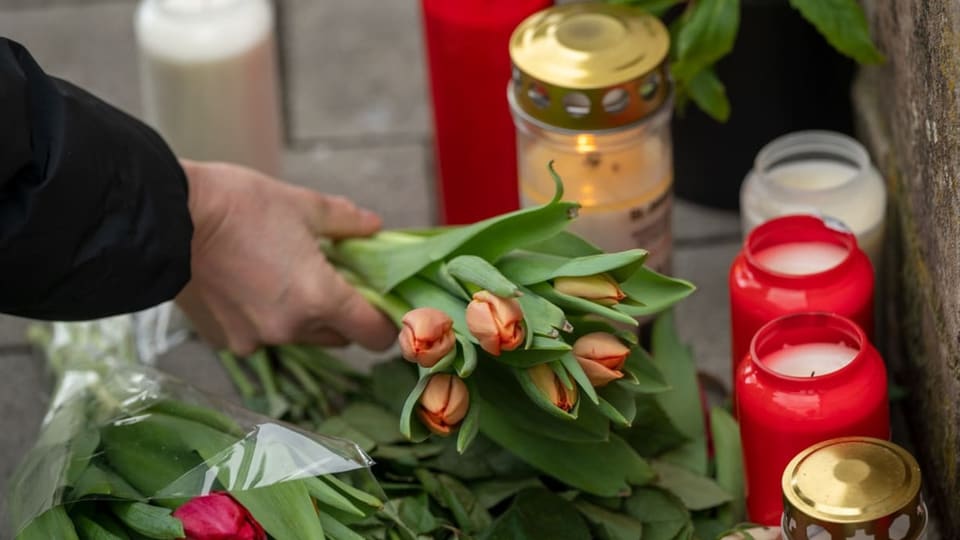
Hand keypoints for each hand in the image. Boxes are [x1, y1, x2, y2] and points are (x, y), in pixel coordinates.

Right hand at [176, 160, 396, 355]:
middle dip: (345, 314)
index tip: (382, 304)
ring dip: (306, 317)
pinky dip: (268, 318)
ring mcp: (258, 339)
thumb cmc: (239, 205)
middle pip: (340, 337)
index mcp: (320, 298)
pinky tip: (253, 286)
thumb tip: (374, 227)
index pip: (374, 335)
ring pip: (303, 338)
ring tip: (287, 276)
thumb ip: (346, 222)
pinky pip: (264, 337)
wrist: (166, 218)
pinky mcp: (228, 342)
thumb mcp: (302, 204)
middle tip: (334, 279)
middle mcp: (292, 329)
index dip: (385, 322)